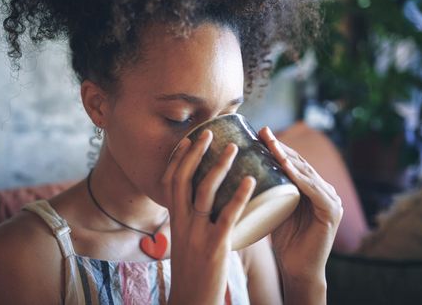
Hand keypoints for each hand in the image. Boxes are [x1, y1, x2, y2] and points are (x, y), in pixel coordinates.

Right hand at [161, 130, 254, 304]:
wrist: (193, 300)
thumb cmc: (195, 270)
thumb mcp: (187, 240)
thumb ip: (195, 221)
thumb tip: (208, 203)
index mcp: (175, 220)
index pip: (170, 182)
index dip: (178, 158)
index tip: (189, 140)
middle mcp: (182, 223)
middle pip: (183, 179)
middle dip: (195, 153)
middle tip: (210, 134)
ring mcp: (197, 233)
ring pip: (204, 191)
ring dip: (218, 166)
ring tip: (233, 148)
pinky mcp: (215, 246)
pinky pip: (227, 216)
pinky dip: (239, 196)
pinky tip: (251, 181)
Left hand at [259, 127, 342, 290]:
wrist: (297, 269)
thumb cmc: (283, 240)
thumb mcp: (273, 208)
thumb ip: (268, 191)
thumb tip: (240, 171)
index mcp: (310, 187)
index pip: (293, 162)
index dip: (277, 147)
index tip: (259, 132)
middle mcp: (323, 189)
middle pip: (299, 163)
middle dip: (280, 146)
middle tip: (263, 131)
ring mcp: (331, 199)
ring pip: (306, 173)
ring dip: (287, 157)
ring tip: (271, 144)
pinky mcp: (332, 212)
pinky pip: (314, 190)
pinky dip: (300, 178)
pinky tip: (287, 167)